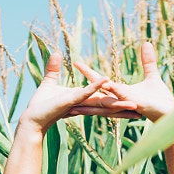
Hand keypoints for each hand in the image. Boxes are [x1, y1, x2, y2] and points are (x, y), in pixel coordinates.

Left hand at [18, 52, 138, 134]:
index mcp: (83, 101)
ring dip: (118, 103)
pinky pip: (87, 93)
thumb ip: (53, 69)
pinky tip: (107, 83)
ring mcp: (80, 102)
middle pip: (109, 105)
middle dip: (125, 109)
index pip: (104, 100)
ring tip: (135, 104)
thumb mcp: (49, 83)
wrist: (31, 119)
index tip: (133, 103)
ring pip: (103, 102)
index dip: (118, 100)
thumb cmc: (40, 105)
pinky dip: (96, 87)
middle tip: (142, 110)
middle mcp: (85, 104)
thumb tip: (56, 54)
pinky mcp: (72, 100)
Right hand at [72, 42, 173, 122]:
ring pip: (106, 93)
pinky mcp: (135, 104)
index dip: (89, 72)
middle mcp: (120, 99)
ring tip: (83, 74)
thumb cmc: (160, 100)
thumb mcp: (152, 76)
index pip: (100, 81)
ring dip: (95, 85)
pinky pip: (122, 96)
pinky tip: (106, 83)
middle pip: (98, 87)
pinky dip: (115, 90)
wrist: (170, 115)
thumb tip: (147, 43)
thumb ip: (147, 61)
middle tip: (74, 64)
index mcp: (120, 93)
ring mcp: (126, 102)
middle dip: (87, 75)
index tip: (77, 62)